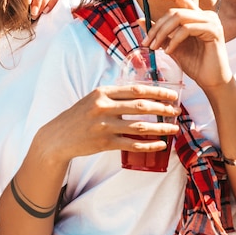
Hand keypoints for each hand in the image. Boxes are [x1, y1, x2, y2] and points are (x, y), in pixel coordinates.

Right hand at [39, 84, 179, 163]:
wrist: (59, 136)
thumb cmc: (78, 116)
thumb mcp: (92, 99)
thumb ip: (113, 96)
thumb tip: (140, 93)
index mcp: (102, 92)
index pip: (136, 89)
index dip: (157, 91)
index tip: (172, 95)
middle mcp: (103, 107)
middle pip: (141, 106)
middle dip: (163, 108)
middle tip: (177, 111)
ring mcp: (104, 125)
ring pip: (140, 126)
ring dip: (161, 128)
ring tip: (174, 128)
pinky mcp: (105, 143)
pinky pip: (133, 144)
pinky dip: (149, 145)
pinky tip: (161, 145)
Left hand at [140, 0, 231, 89]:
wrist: (210, 80)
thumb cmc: (194, 63)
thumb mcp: (171, 45)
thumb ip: (159, 32)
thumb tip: (140, 20)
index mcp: (195, 16)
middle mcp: (205, 15)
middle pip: (174, 11)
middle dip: (156, 27)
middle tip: (145, 42)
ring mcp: (211, 21)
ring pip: (178, 17)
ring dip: (162, 33)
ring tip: (154, 48)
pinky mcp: (214, 31)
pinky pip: (186, 29)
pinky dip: (174, 40)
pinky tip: (168, 52)